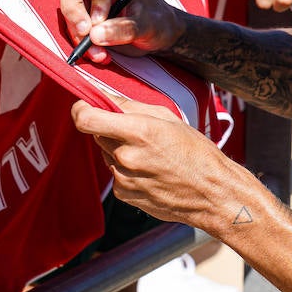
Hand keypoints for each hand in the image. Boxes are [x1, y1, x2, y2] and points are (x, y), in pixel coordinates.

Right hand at [59, 0, 184, 62]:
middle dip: (74, 9)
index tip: (100, 19)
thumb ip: (125, 29)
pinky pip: (70, 24)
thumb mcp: (148, 26)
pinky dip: (79, 41)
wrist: (158, 36)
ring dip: (77, 33)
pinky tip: (99, 54)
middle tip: (85, 34)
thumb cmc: (158, 23)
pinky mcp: (81, 12)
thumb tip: (95, 35)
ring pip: (67, 5)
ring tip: (100, 54)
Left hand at [72, 94, 231, 229]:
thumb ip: (132, 106)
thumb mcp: (169, 118)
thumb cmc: (196, 153)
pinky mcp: (124, 195)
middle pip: (96, 133)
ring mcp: (123, 178)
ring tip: (149, 154)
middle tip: (134, 129)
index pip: (86, 118)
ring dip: (118, 149)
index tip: (85, 104)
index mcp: (138, 132)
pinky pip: (115, 173)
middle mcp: (126, 157)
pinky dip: (126, 168)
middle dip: (109, 127)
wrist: (211, 193)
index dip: (81, 108)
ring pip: (106, 153)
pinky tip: (150, 170)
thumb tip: (105, 96)